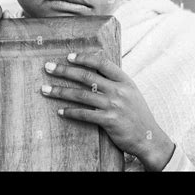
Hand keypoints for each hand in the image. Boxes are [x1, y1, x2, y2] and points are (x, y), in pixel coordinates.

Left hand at [41, 52, 175, 170]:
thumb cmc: (137, 114)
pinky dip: (70, 112)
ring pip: (81, 95)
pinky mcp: (109, 121)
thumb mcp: (131, 92)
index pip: (101, 63)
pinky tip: (60, 111)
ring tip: (45, 89)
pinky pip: (84, 114)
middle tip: (48, 67)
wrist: (149, 138)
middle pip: (86, 76)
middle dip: (64, 71)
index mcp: (124, 80)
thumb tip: (95, 70)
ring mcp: (114, 105)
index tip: (69, 56)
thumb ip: (115, 82)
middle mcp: (119, 90)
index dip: (84, 58)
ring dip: (60, 91)